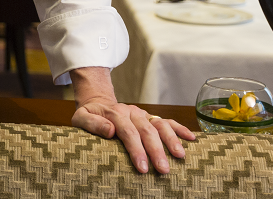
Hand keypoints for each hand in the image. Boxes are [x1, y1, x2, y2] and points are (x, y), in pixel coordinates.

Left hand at [69, 67, 194, 173]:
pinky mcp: (150, 118)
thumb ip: (93, 124)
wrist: (97, 103)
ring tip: (180, 156)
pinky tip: (191, 138)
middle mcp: (132, 112)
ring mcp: (143, 114)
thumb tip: (110, 131)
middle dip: (156, 151)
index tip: (142, 168)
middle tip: (163, 170)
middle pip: (146, 130)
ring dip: (171, 140)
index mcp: (116, 113)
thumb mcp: (81, 118)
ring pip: (160, 125)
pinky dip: (180, 129)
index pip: (128, 131)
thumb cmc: (88, 116)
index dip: (136, 150)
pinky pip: (167, 121)